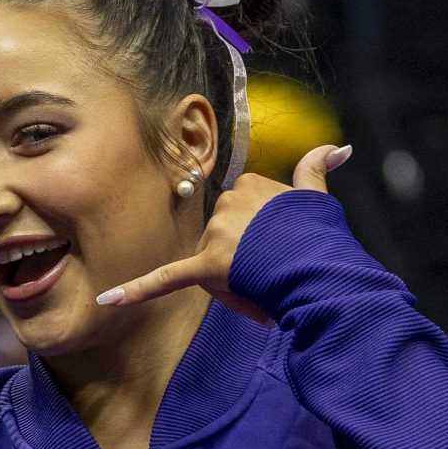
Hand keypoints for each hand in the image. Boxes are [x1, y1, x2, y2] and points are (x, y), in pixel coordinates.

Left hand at [96, 143, 351, 313]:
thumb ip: (316, 168)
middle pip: (224, 238)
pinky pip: (166, 280)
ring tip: (267, 283)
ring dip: (235, 278)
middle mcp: (228, 205)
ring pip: (212, 262)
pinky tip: (107, 301)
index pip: (243, 214)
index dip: (262, 236)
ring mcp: (217, 235)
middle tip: (277, 266)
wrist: (321, 267)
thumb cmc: (320, 237)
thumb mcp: (317, 197)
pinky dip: (135, 292)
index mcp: (249, 186)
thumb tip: (340, 147)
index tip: (283, 243)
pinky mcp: (205, 267)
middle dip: (245, 257)